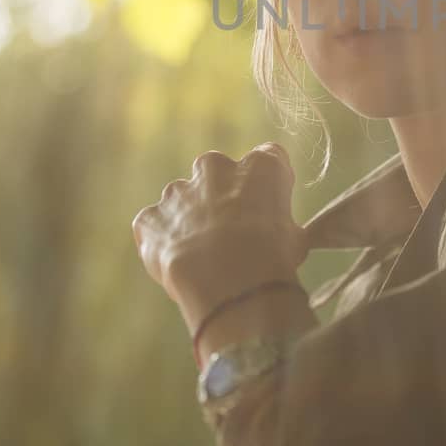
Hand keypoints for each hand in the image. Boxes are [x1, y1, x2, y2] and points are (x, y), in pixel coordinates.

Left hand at [131, 143, 309, 335]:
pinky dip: (162, 241)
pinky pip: (155, 226)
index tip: (266, 210)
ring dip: (189, 219)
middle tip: (229, 233)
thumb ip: (279, 222)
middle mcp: (215, 167)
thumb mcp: (296, 238)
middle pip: (216, 172)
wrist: (231, 286)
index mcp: (259, 167)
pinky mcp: (149, 218)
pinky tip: (178, 265)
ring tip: (201, 257)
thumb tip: (277, 232)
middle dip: (219, 196)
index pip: (267, 160)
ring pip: (182, 199)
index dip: (265, 187)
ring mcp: (177, 191)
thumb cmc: (272, 261)